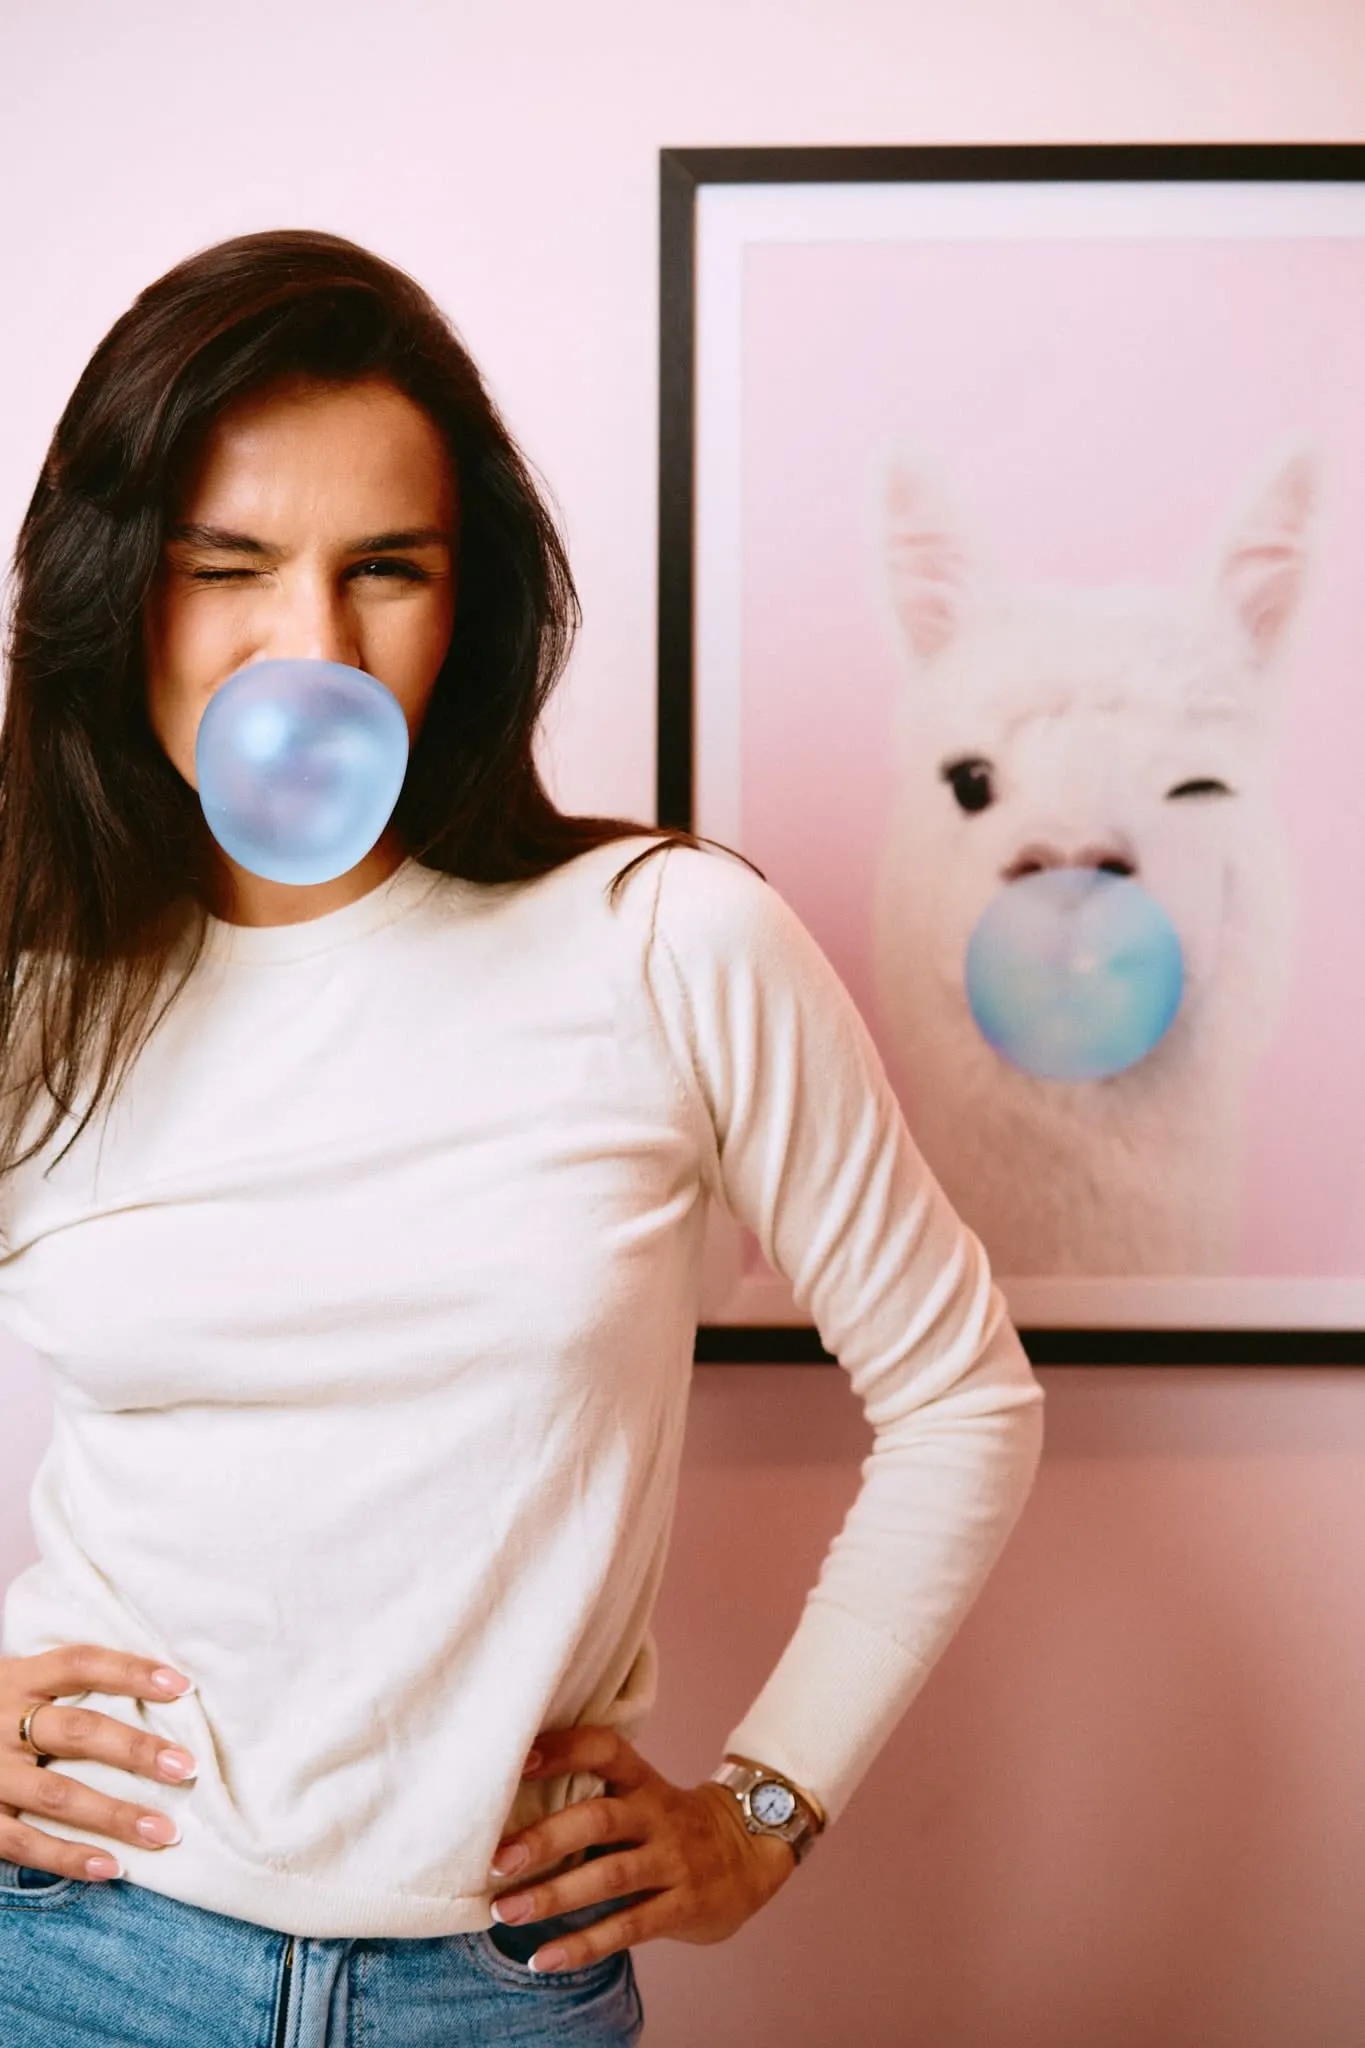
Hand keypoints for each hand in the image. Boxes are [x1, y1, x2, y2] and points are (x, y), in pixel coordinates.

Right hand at [0, 1646, 197, 1880]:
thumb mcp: (11, 1683)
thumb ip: (59, 1686)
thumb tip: (152, 1688)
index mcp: (14, 1678)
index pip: (80, 1663)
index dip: (131, 1670)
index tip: (183, 1685)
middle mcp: (0, 1722)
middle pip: (78, 1731)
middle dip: (136, 1750)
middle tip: (187, 1767)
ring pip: (57, 1794)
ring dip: (115, 1815)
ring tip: (165, 1832)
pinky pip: (23, 1843)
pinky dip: (68, 1857)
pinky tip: (110, 1867)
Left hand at [487, 1724, 798, 1972]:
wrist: (749, 1855)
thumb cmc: (671, 1825)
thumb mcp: (644, 1796)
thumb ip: (595, 1797)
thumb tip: (509, 1810)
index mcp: (643, 1781)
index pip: (604, 1750)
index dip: (565, 1749)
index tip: (520, 1761)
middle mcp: (657, 1816)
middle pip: (599, 1820)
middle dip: (545, 1840)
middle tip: (497, 1861)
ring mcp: (672, 1862)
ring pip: (609, 1877)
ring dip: (554, 1896)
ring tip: (507, 1911)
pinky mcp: (681, 1906)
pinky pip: (628, 1927)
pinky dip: (584, 1945)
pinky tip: (544, 1958)